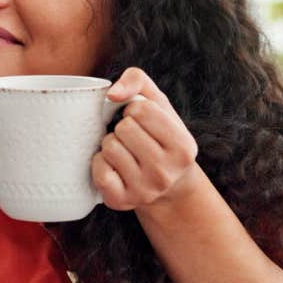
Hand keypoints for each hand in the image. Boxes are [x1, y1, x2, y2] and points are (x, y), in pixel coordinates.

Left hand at [91, 67, 199, 211]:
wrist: (165, 184)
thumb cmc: (158, 134)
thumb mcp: (157, 103)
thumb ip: (137, 81)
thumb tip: (112, 94)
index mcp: (183, 146)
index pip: (141, 110)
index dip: (134, 110)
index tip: (141, 121)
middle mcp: (167, 172)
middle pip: (123, 129)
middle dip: (122, 128)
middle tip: (132, 139)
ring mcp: (144, 190)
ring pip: (109, 148)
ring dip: (110, 144)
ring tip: (124, 152)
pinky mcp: (121, 201)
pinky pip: (98, 171)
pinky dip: (99, 163)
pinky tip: (113, 167)